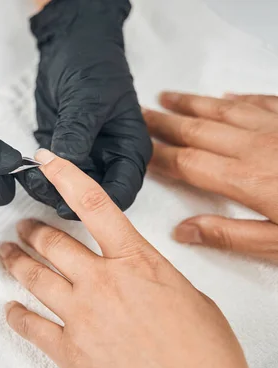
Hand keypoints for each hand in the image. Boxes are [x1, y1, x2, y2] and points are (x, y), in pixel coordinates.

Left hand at [0, 149, 259, 367]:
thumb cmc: (203, 351)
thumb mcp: (184, 292)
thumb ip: (148, 271)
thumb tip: (131, 267)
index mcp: (135, 261)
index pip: (93, 204)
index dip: (65, 176)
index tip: (47, 160)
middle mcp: (102, 282)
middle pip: (52, 242)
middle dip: (32, 231)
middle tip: (22, 227)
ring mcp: (82, 316)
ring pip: (34, 277)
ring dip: (16, 261)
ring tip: (6, 253)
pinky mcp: (71, 351)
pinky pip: (31, 325)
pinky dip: (16, 314)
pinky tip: (10, 308)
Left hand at [17, 0, 151, 218]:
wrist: (68, 46)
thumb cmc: (93, 66)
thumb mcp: (88, 99)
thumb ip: (77, 133)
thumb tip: (63, 166)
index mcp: (129, 149)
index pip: (123, 191)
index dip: (101, 202)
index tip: (73, 201)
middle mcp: (109, 160)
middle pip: (93, 196)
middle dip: (69, 198)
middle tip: (43, 187)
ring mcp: (83, 159)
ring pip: (68, 192)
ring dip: (48, 189)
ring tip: (30, 176)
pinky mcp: (60, 154)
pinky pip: (49, 177)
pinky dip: (38, 179)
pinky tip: (26, 171)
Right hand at [144, 92, 277, 262]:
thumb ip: (230, 236)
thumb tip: (185, 231)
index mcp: (246, 180)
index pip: (187, 163)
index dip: (159, 156)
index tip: (140, 151)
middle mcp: (256, 147)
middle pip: (198, 130)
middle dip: (165, 122)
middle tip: (142, 115)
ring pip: (224, 110)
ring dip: (193, 103)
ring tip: (169, 97)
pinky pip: (263, 101)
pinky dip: (240, 98)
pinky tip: (229, 95)